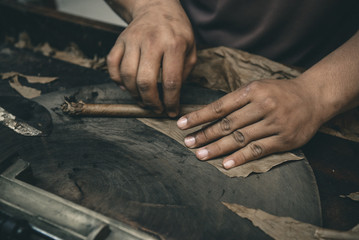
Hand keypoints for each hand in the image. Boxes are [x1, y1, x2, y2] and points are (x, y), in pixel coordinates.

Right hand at [107, 0, 196, 116]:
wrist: (157, 7)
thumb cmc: (176, 30)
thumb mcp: (191, 48)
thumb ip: (185, 71)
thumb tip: (173, 95)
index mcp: (174, 44)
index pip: (171, 82)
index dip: (171, 102)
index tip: (171, 111)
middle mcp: (152, 41)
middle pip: (145, 82)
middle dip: (151, 102)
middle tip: (156, 109)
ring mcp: (132, 40)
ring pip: (127, 76)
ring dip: (134, 95)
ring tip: (143, 100)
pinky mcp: (120, 41)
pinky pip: (112, 66)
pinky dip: (117, 80)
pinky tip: (127, 86)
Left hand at [177, 79, 323, 168]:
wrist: (314, 97)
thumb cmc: (279, 92)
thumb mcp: (258, 86)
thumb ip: (237, 100)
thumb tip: (209, 115)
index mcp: (253, 90)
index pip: (220, 106)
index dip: (199, 116)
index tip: (181, 124)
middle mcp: (263, 106)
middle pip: (227, 124)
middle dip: (204, 134)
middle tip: (187, 143)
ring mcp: (274, 123)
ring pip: (240, 138)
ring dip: (217, 148)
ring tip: (200, 154)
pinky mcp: (284, 139)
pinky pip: (258, 150)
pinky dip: (240, 157)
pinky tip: (225, 164)